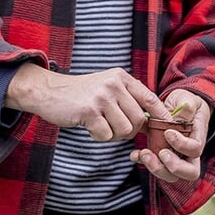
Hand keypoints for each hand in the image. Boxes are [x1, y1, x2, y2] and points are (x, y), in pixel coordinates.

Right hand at [6, 65, 172, 140]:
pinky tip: (89, 126)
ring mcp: (101, 97)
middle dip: (130, 131)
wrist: (48, 91)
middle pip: (139, 120)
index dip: (161, 116)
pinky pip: (106, 135)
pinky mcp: (89, 111)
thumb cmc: (81, 94)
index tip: (166, 129)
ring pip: (125, 130)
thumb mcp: (107, 86)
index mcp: (122, 78)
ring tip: (100, 125)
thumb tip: (154, 121)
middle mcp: (114, 85)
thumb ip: (128, 98)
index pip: (151, 98)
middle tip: (113, 127)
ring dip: (114, 135)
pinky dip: (99, 137)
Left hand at [132, 88, 210, 183]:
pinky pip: (154, 167)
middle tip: (161, 153)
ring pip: (170, 175)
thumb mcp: (187, 99)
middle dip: (173, 166)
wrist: (176, 105)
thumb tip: (186, 108)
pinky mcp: (160, 157)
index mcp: (197, 138)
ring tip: (144, 154)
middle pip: (189, 172)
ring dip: (156, 167)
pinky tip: (135, 154)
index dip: (182, 145)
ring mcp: (174, 158)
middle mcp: (188, 153)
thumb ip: (188, 105)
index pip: (195, 150)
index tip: (168, 133)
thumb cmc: (185, 103)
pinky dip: (142, 162)